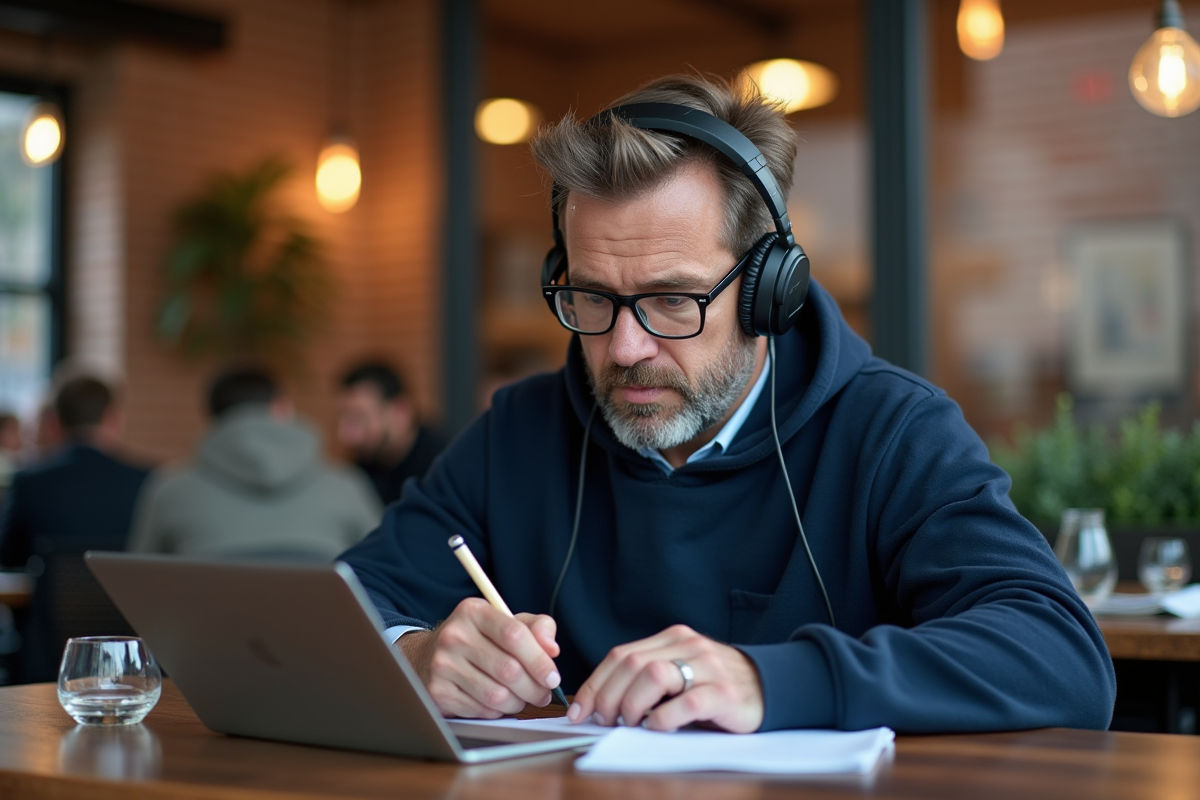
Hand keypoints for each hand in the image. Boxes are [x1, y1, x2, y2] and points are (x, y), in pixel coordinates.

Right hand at [398, 598, 562, 717]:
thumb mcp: (505, 622)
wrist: (427, 656)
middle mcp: (455, 635)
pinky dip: (497, 711)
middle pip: (509, 670)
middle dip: (534, 688)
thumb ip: (535, 628)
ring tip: (522, 698)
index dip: (539, 660)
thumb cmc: (477, 639)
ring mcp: (443, 665)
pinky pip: (482, 710)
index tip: (553, 677)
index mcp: (474, 612)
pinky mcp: (438, 692)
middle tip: (543, 694)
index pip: (514, 635)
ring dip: (518, 703)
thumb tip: (552, 649)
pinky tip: (497, 701)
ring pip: (497, 696)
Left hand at [567, 624, 763, 732]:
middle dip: (608, 697)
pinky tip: (658, 727)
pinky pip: (686, 702)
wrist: (769, 686)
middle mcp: (688, 646)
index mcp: (672, 639)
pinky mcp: (724, 693)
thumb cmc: (715, 686)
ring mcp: (707, 667)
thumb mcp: (680, 673)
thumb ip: (648, 678)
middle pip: (632, 664)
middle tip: (604, 721)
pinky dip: (664, 718)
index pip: (621, 655)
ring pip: (654, 675)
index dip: (595, 684)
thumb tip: (601, 704)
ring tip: (632, 723)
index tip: (579, 710)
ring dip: (632, 704)